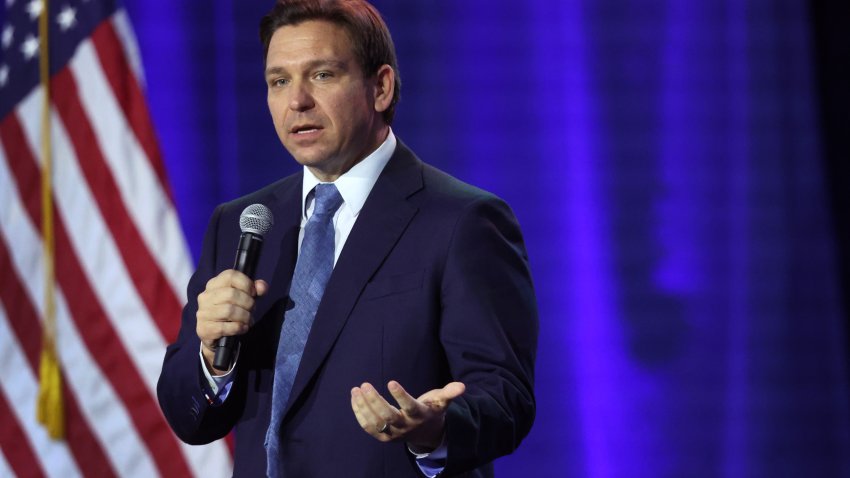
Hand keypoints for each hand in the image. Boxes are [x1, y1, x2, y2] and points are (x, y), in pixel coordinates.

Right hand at [196, 269, 267, 373]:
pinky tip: (242, 328)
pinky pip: (225, 327)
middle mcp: (205, 297)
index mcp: (214, 284)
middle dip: (248, 303)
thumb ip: (255, 290)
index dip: (246, 283)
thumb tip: (262, 287)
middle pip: (231, 294)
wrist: (216, 337)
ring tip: (248, 320)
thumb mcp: (245, 298)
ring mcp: (203, 313)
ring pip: (229, 310)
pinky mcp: (204, 329)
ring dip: (244, 317)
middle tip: (251, 310)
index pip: (230, 275)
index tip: (253, 293)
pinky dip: (238, 328)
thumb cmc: (232, 313)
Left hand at [350, 380, 465, 451]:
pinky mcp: (383, 436)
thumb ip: (449, 393)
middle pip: (387, 416)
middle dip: (374, 400)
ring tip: (356, 389)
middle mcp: (405, 426)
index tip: (391, 381)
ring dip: (363, 406)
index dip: (400, 396)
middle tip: (365, 384)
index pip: (409, 407)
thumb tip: (462, 386)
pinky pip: (368, 427)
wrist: (425, 434)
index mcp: (419, 416)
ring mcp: (392, 433)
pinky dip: (359, 413)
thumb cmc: (431, 411)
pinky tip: (355, 398)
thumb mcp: (441, 402)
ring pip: (375, 422)